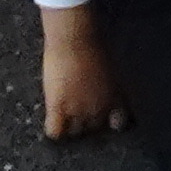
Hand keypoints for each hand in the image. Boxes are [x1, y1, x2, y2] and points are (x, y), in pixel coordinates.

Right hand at [39, 6, 127, 140]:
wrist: (74, 38)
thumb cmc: (94, 46)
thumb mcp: (112, 70)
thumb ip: (114, 88)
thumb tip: (118, 100)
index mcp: (114, 99)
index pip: (118, 124)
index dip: (110, 122)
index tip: (105, 120)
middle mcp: (99, 109)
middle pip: (93, 128)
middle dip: (88, 122)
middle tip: (79, 111)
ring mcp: (78, 110)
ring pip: (75, 132)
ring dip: (71, 126)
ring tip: (65, 118)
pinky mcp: (58, 108)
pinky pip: (55, 131)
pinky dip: (54, 131)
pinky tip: (52, 123)